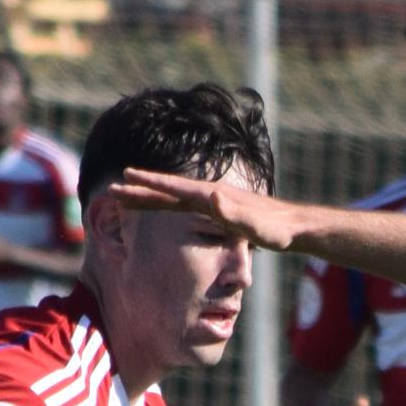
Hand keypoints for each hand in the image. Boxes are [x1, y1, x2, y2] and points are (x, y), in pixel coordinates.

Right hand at [110, 168, 304, 251]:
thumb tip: (211, 196)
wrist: (292, 227)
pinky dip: (168, 206)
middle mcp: (210, 195)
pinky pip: (185, 207)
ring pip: (174, 199)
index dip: (149, 183)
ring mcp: (214, 203)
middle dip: (140, 190)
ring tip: (128, 198)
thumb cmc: (274, 229)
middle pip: (168, 192)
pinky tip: (162, 209)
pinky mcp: (218, 211)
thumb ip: (233, 214)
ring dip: (150, 197)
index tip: (125, 176)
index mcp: (212, 197)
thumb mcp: (254, 226)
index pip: (174, 189)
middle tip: (112, 189)